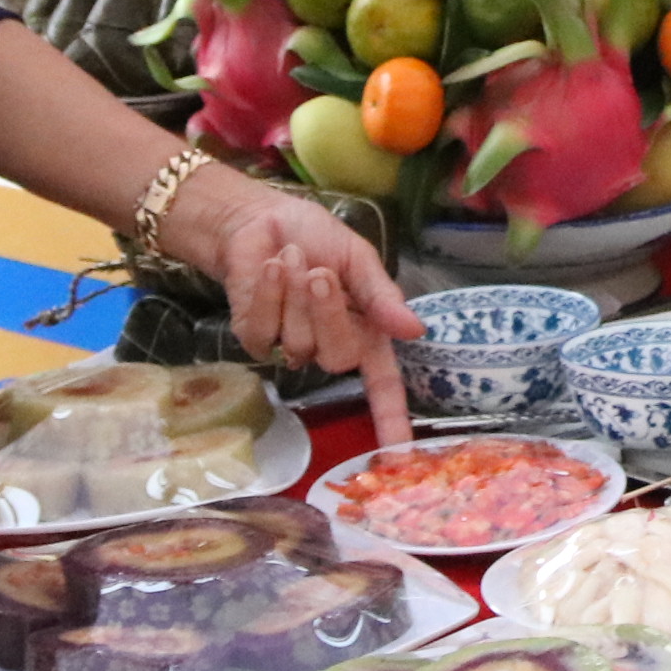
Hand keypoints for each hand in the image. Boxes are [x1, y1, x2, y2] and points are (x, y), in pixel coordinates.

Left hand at [167, 172, 426, 444]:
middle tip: (322, 273)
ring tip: (294, 258)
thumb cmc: (316, 236)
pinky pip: (265, 334)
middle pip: (338, 358)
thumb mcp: (359, 259)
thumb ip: (382, 297)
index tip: (399, 451)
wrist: (260, 219)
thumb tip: (416, 331)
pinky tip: (272, 269)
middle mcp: (330, 346)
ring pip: (299, 343)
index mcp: (365, 331)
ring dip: (296, 294)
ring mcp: (291, 346)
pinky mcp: (255, 339)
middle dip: (329, 313)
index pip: (382, 384)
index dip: (390, 418)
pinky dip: (269, 295)